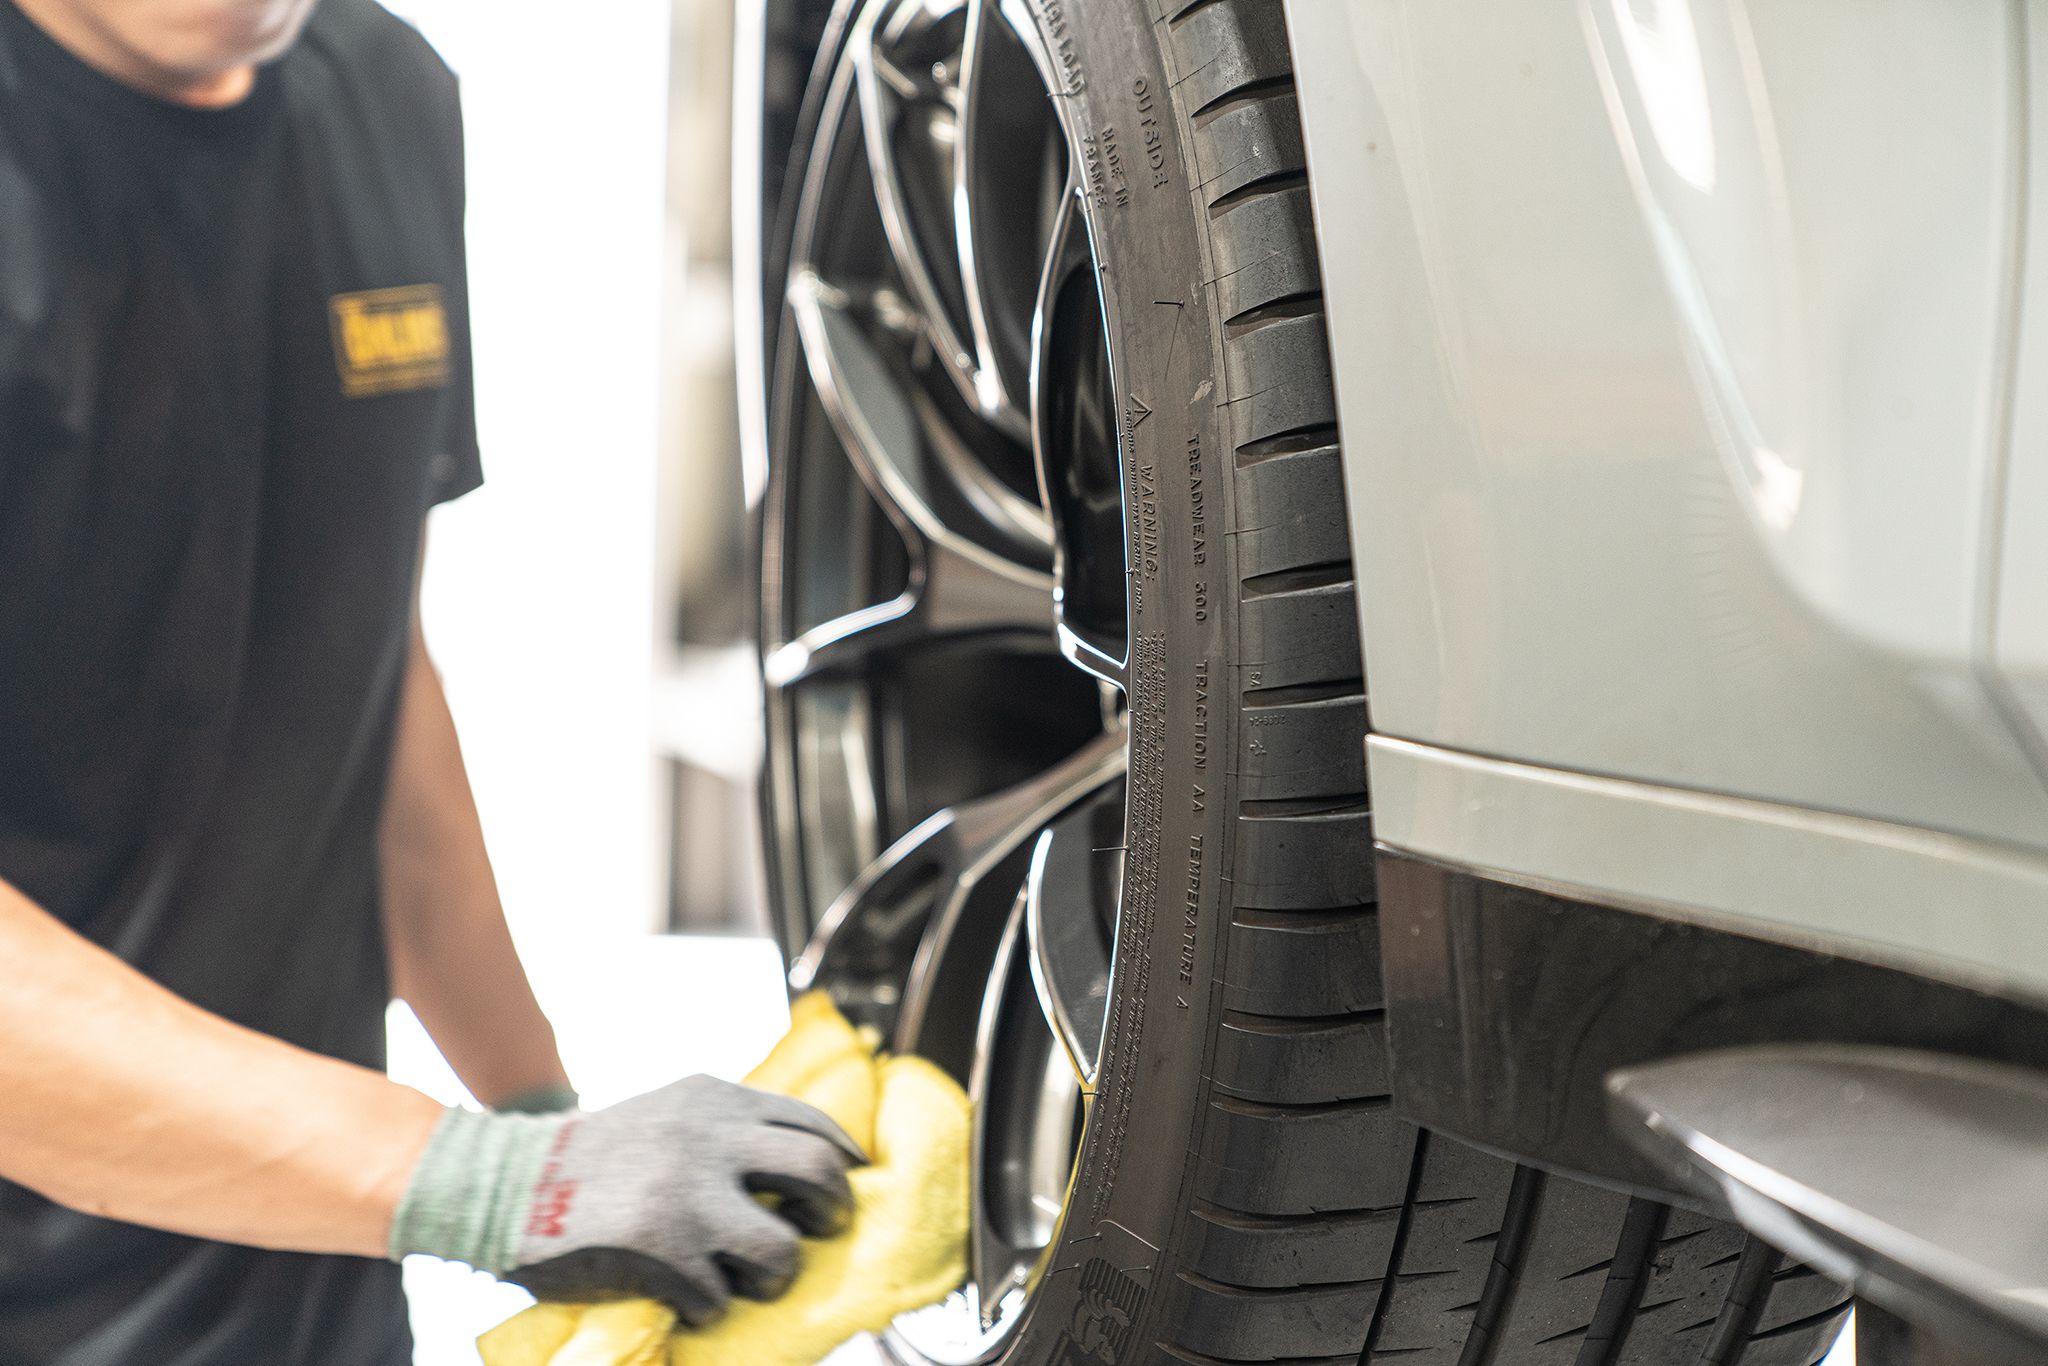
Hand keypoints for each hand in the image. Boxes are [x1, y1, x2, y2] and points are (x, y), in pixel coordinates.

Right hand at [390, 1075, 862, 1324]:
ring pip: (782, 1249)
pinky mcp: (659, 1248)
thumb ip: (729, 1129)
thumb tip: (804, 1165)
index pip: (814, 1122)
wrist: (501, 1182)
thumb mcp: (671, 1114)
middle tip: (819, 1231)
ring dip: (771, 1275)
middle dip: (833, 1212)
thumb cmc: (593, 1156)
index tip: (850, 1181)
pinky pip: (719, 1297)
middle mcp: (710, 1137)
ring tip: (746, 1278)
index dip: (845, 1158)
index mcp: (716, 1100)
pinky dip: (708, 1308)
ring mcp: (686, 1194)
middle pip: (819, 1173)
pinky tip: (687, 1299)